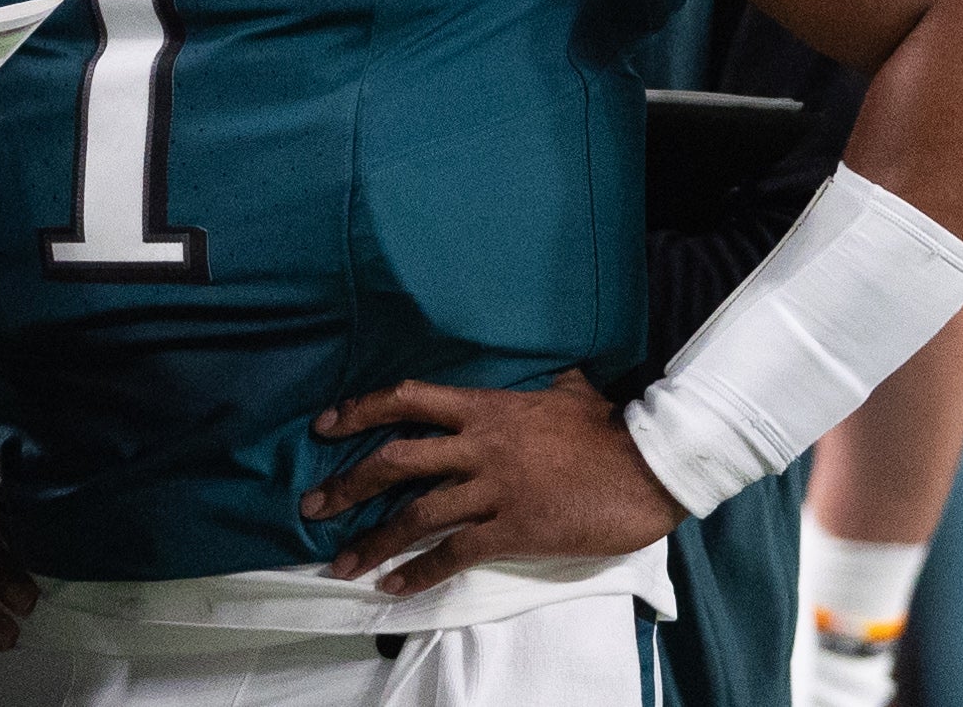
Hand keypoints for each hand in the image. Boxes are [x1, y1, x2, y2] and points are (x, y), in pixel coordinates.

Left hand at [302, 372, 685, 593]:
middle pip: (395, 461)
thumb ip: (539, 384)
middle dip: (347, 484)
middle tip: (312, 506)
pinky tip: (394, 587)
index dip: (359, 410)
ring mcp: (496, 488)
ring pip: (417, 514)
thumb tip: (544, 375)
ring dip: (373, 540)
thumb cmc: (610, 426)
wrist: (650, 465)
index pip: (407, 400)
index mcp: (485, 408)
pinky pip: (456, 553)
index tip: (324, 424)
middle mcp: (479, 446)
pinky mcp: (516, 529)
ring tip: (340, 563)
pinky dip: (420, 572)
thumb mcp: (568, 389)